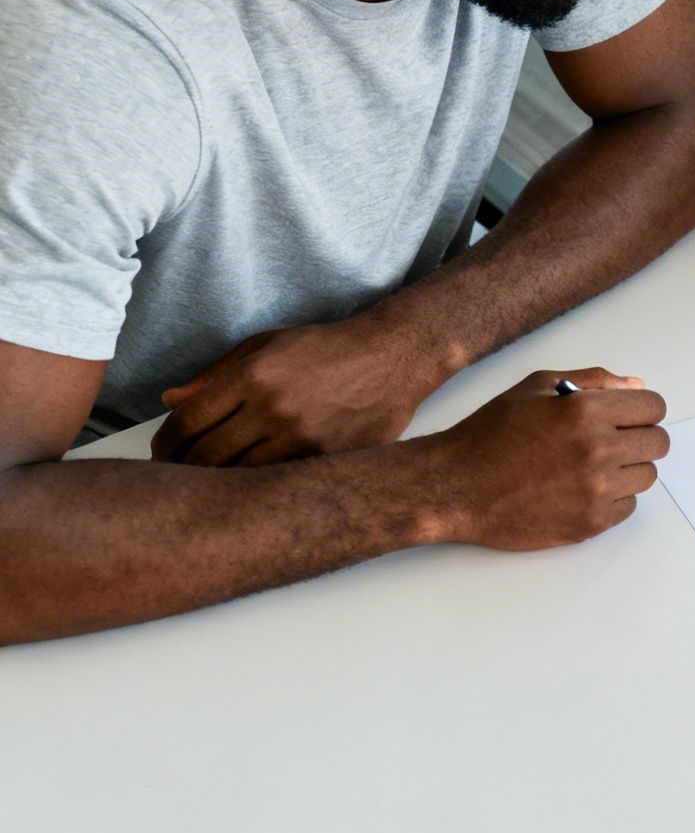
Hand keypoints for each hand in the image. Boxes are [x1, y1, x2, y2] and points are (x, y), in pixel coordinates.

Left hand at [153, 316, 450, 466]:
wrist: (394, 357)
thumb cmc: (327, 348)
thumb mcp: (266, 346)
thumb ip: (215, 375)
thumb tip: (169, 400)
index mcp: (251, 375)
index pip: (186, 422)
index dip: (164, 444)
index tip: (161, 453)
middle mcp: (272, 408)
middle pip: (205, 456)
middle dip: (183, 469)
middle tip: (178, 475)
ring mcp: (302, 436)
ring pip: (238, 476)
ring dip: (217, 482)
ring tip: (208, 485)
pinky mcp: (327, 456)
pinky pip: (277, 481)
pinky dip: (257, 486)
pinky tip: (249, 486)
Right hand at [423, 369, 666, 550]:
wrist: (456, 486)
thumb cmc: (491, 433)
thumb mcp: (537, 387)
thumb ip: (593, 381)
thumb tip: (635, 387)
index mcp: (587, 411)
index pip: (653, 407)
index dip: (641, 409)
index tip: (628, 415)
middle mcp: (598, 450)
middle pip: (658, 444)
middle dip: (640, 437)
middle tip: (614, 439)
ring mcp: (596, 490)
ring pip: (646, 476)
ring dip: (627, 468)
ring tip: (593, 465)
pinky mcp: (590, 523)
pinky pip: (628, 507)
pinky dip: (613, 497)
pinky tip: (583, 488)